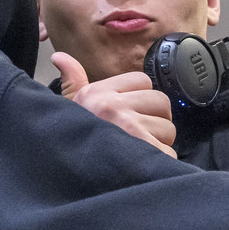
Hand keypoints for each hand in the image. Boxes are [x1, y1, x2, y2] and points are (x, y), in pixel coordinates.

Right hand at [54, 52, 176, 156]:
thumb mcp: (68, 107)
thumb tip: (59, 57)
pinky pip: (168, 152)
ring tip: (138, 150)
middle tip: (138, 133)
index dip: (140, 98)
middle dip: (155, 119)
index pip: (143, 81)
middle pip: (161, 102)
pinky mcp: (142, 151)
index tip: (128, 112)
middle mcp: (114, 107)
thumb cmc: (71, 139)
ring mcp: (129, 128)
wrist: (65, 172)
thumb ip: (73, 81)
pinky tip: (142, 165)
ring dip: (158, 142)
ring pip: (168, 128)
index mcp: (99, 93)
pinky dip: (160, 162)